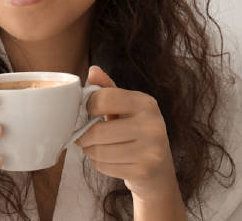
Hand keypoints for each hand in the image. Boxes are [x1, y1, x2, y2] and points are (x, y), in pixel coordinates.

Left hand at [76, 66, 180, 204]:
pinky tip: (107, 159)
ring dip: (89, 150)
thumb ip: (108, 88)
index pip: (104, 98)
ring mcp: (150, 150)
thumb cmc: (136, 130)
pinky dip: (98, 163)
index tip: (87, 111)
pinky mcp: (143, 171)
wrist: (159, 168)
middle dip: (84, 135)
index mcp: (146, 103)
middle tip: (82, 135)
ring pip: (99, 151)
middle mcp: (152, 125)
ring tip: (94, 146)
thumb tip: (93, 71)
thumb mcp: (125, 106)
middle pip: (98, 131)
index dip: (88, 105)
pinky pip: (104, 166)